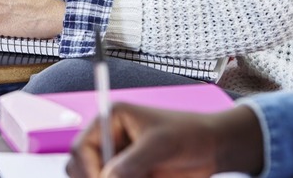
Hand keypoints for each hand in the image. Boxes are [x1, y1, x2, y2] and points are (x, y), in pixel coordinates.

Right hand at [66, 103, 263, 177]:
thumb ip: (131, 163)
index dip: (88, 170)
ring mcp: (117, 160)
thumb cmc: (188, 134)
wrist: (213, 148)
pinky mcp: (128, 175)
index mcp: (110, 120)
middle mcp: (109, 140)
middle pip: (80, 168)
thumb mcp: (159, 145)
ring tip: (144, 177)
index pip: (81, 148)